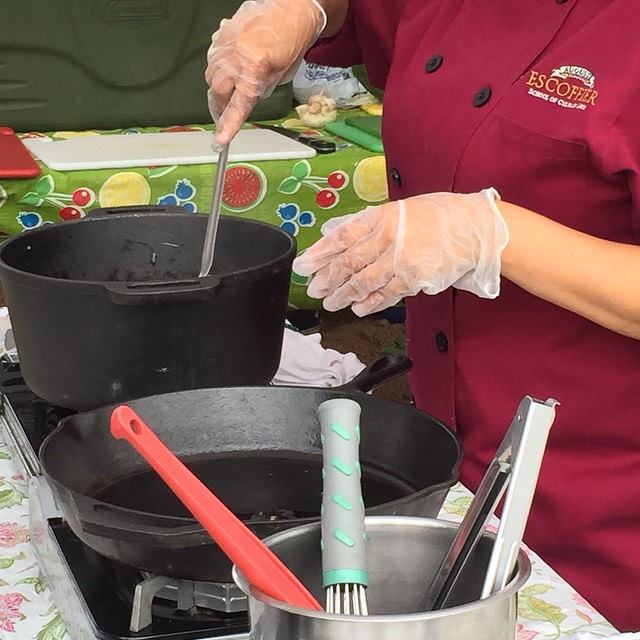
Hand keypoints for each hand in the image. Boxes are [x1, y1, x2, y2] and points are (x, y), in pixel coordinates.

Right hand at [206, 0, 325, 144]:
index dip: (228, 125)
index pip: (238, 105)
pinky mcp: (220, 35)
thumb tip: (242, 102)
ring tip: (234, 86)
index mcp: (253, 70)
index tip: (220, 140)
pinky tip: (233, 65)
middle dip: (221, 106)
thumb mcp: (279, 76)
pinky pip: (213, 58)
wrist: (290, 10)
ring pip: (211, 76)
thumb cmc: (291, 42)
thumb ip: (258, 91)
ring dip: (220, 87)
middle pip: (217, 92)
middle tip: (227, 114)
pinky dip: (221, 67)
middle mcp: (234, 58)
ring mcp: (224, 45)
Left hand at [292, 189, 508, 315]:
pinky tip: (358, 308)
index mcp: (382, 216)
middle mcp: (388, 237)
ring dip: (343, 294)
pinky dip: (370, 303)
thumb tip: (337, 236)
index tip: (303, 264)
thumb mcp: (399, 209)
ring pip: (364, 282)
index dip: (319, 253)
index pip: (342, 236)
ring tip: (331, 302)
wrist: (474, 229)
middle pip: (348, 262)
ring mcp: (402, 260)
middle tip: (313, 289)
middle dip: (327, 278)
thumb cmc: (437, 217)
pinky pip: (386, 294)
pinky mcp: (414, 279)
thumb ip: (368, 223)